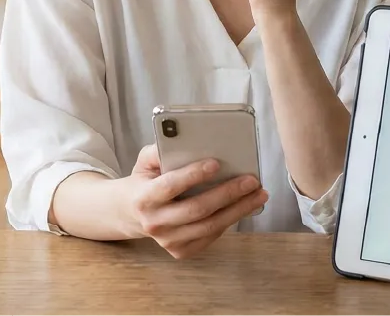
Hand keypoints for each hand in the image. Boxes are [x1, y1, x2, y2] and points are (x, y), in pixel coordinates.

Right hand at [119, 145, 267, 259]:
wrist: (131, 213)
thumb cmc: (145, 181)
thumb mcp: (144, 162)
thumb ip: (158, 151)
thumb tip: (181, 139)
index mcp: (144, 198)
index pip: (170, 185)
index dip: (193, 175)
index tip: (216, 163)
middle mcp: (155, 222)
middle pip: (197, 209)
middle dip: (228, 194)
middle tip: (252, 180)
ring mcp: (168, 240)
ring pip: (209, 226)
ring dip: (238, 210)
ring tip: (258, 194)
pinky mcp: (179, 251)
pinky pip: (210, 236)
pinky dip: (229, 221)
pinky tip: (242, 207)